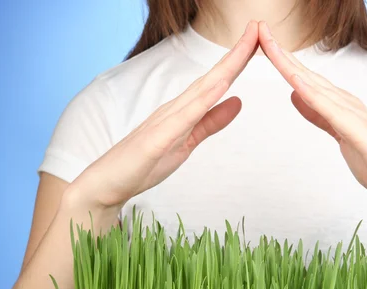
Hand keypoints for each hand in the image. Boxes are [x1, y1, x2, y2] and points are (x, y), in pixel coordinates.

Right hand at [70, 21, 259, 211]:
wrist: (107, 183)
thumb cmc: (144, 163)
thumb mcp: (187, 142)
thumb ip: (211, 122)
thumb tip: (238, 102)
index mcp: (184, 110)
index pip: (216, 82)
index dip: (238, 61)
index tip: (259, 40)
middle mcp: (175, 108)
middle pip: (213, 78)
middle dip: (237, 53)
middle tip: (259, 26)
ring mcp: (164, 121)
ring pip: (201, 91)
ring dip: (225, 68)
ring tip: (246, 46)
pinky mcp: (156, 140)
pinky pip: (183, 118)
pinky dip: (203, 101)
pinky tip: (220, 87)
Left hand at [257, 21, 366, 211]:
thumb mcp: (340, 135)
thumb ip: (319, 115)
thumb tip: (295, 94)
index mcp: (341, 106)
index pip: (305, 79)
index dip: (282, 61)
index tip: (261, 42)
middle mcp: (348, 105)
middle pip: (307, 75)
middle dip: (281, 53)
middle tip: (259, 29)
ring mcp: (356, 118)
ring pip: (317, 87)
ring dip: (292, 67)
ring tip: (271, 46)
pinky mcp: (362, 135)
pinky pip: (333, 114)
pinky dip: (314, 97)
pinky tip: (297, 84)